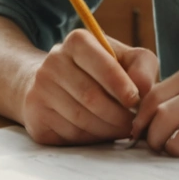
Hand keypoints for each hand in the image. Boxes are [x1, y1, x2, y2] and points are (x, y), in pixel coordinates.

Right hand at [17, 29, 159, 144]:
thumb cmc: (97, 71)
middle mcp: (53, 62)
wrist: (51, 82)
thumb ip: (141, 67)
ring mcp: (39, 90)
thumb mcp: (123, 58)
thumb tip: (143, 89)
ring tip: (121, 129)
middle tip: (133, 123)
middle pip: (91, 97)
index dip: (121, 85)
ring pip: (81, 119)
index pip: (102, 64)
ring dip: (107, 130)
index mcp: (77, 41)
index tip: (134, 101)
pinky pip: (69, 135)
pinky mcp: (35, 117)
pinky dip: (91, 138)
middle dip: (118, 115)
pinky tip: (99, 132)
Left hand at [129, 60, 178, 156]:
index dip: (140, 118)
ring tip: (168, 153)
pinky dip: (178, 150)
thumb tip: (152, 125)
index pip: (152, 92)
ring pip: (163, 121)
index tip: (139, 136)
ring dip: (159, 143)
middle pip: (152, 106)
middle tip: (148, 150)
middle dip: (144, 132)